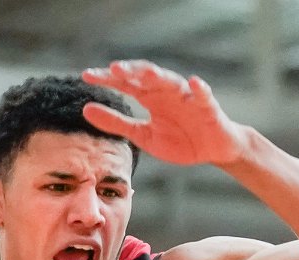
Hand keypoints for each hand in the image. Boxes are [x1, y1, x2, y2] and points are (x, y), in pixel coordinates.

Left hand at [81, 60, 250, 167]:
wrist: (213, 150)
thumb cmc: (179, 139)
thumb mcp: (142, 135)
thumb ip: (116, 123)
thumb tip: (85, 109)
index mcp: (149, 98)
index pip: (125, 83)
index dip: (107, 79)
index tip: (87, 76)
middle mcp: (166, 92)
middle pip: (146, 76)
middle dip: (131, 72)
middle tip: (112, 69)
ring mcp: (186, 97)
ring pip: (171, 81)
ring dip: (159, 76)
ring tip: (145, 72)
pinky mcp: (207, 107)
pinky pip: (203, 95)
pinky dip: (199, 89)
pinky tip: (193, 83)